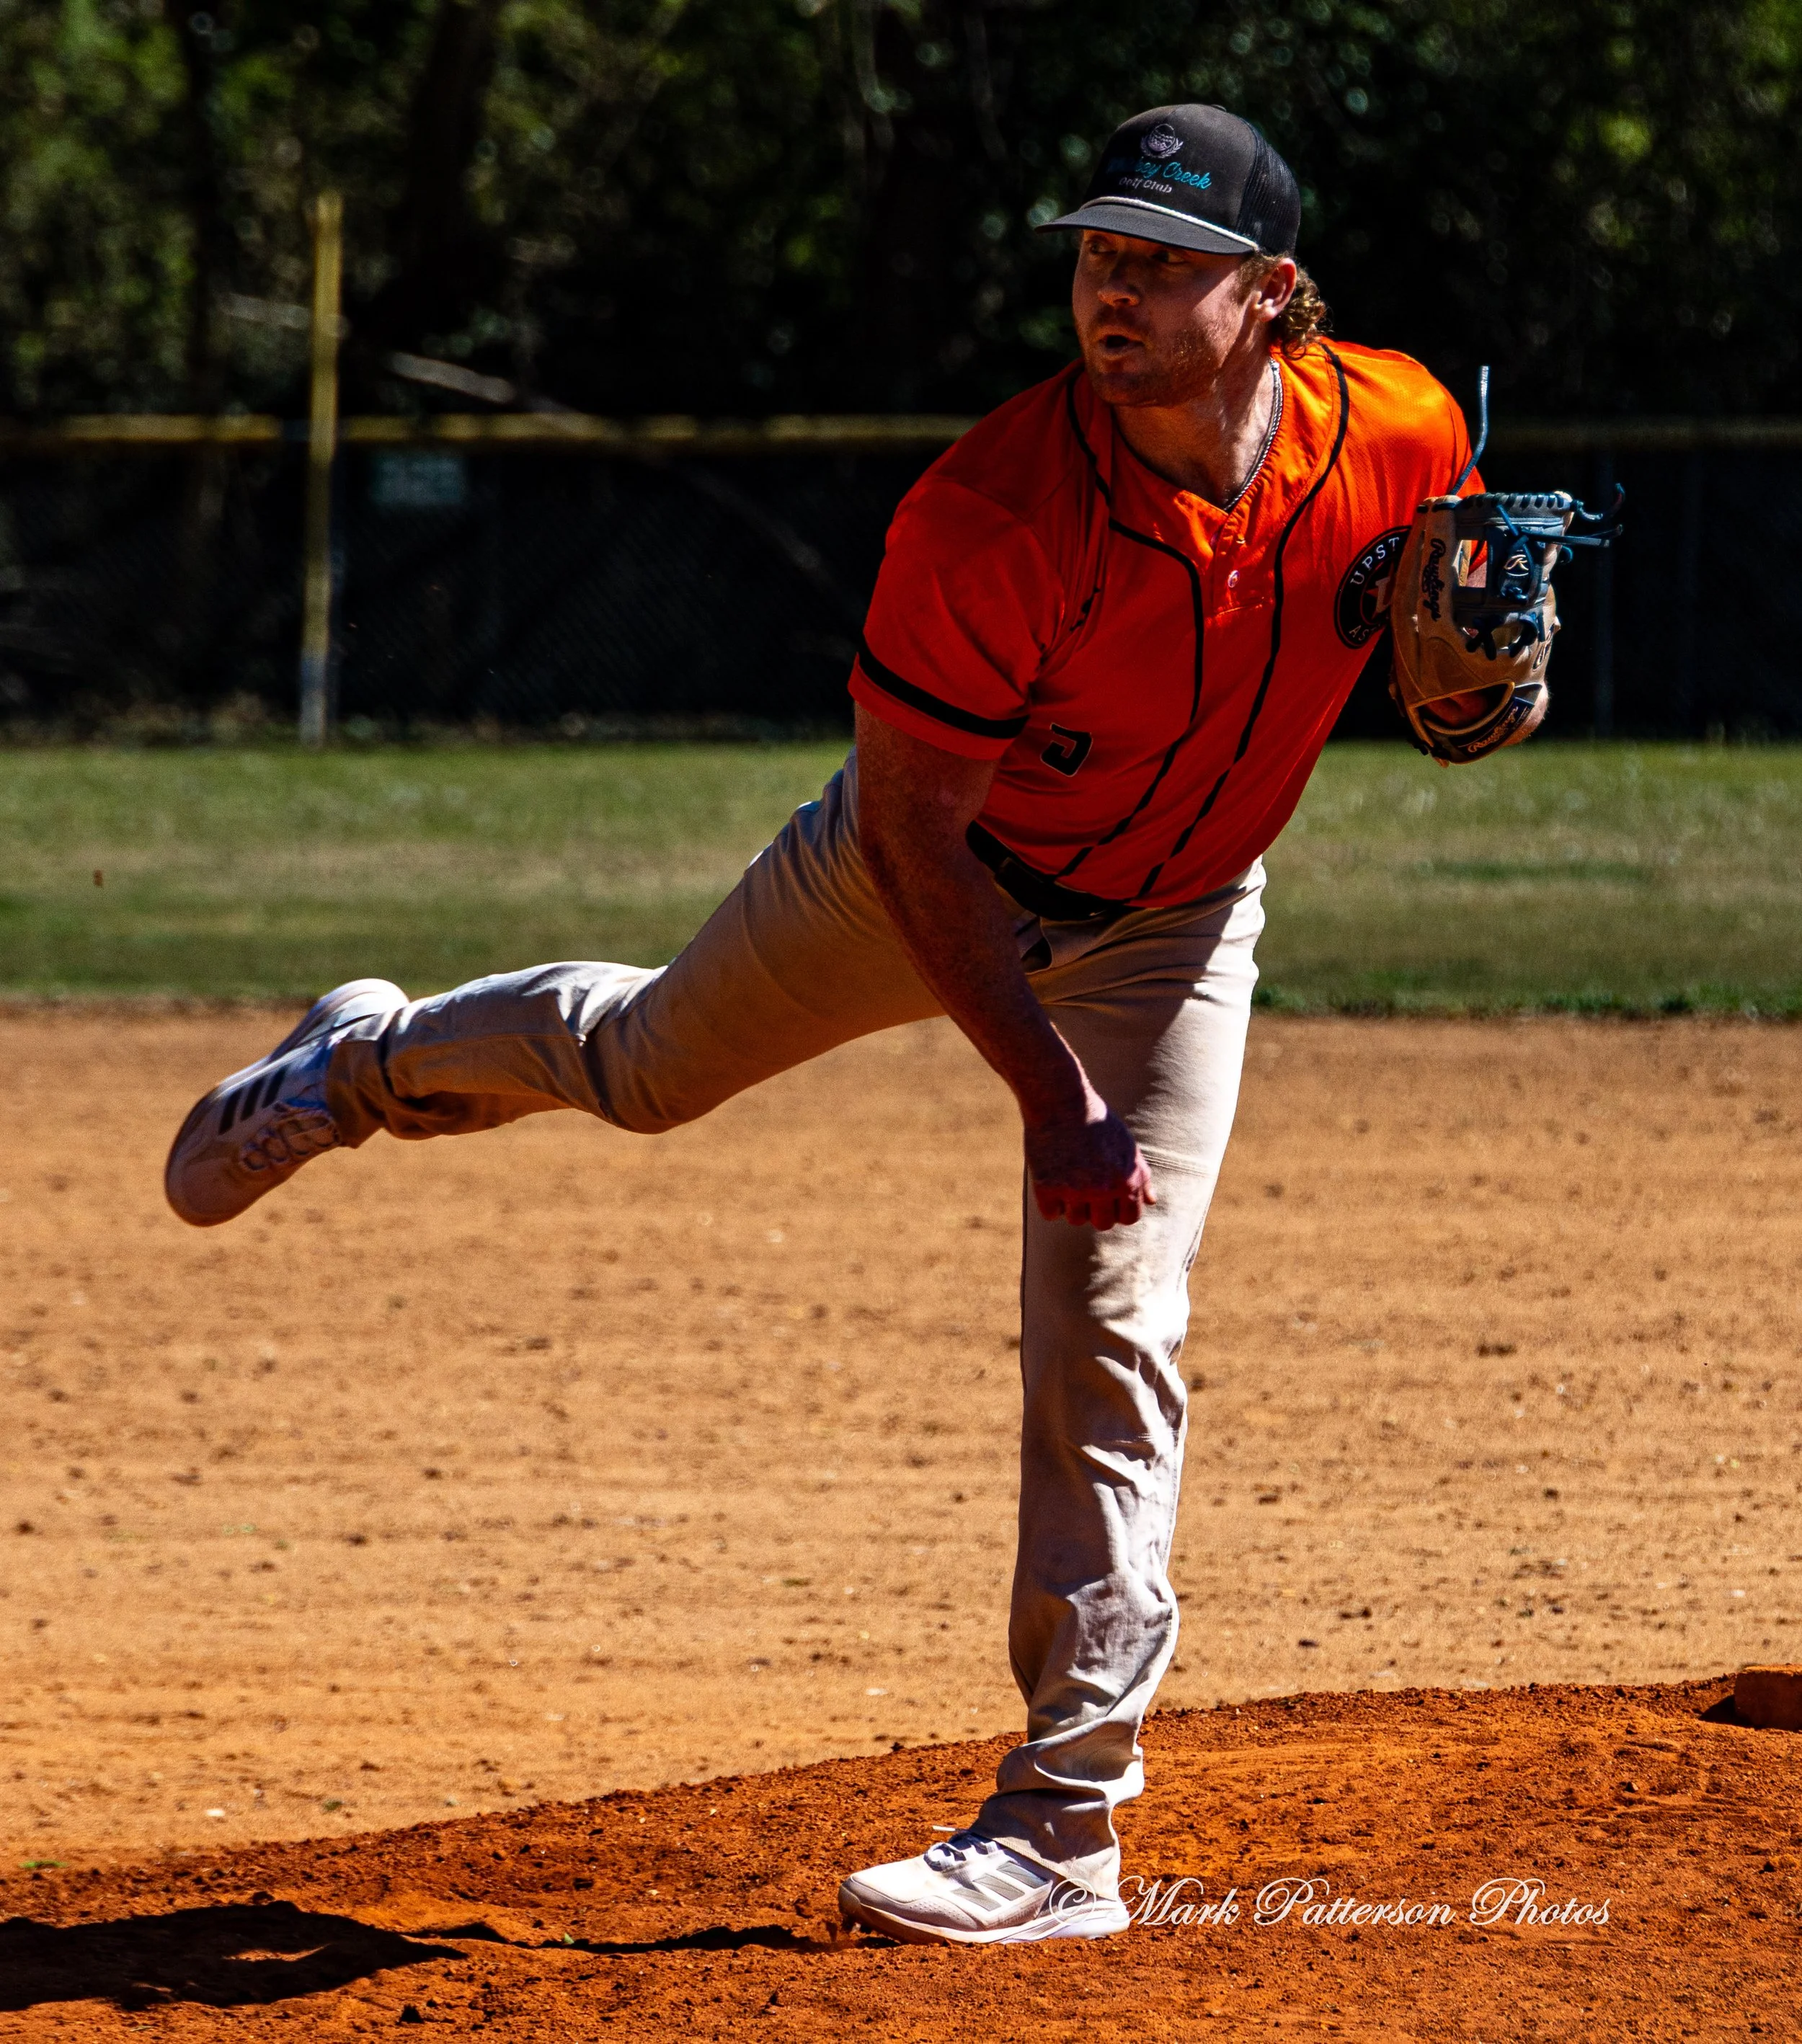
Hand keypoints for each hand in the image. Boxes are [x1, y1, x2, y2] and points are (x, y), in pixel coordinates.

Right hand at [1025, 1104, 1155, 1230]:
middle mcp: (1104, 1189)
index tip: (1107, 1196)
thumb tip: (1152, 1201)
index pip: (1129, 1218)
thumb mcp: (1127, 1146)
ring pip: (1075, 1220)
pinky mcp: (1047, 1188)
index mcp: (1127, 1180)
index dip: (1118, 1209)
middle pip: (1102, 1224)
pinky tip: (1051, 1177)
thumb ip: (1141, 1176)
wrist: (1060, 1100)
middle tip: (1085, 1185)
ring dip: (1071, 1205)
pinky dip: (1049, 1201)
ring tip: (1068, 1177)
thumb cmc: (1096, 1121)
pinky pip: (1051, 1214)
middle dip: (1095, 1209)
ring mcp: (1075, 1190)